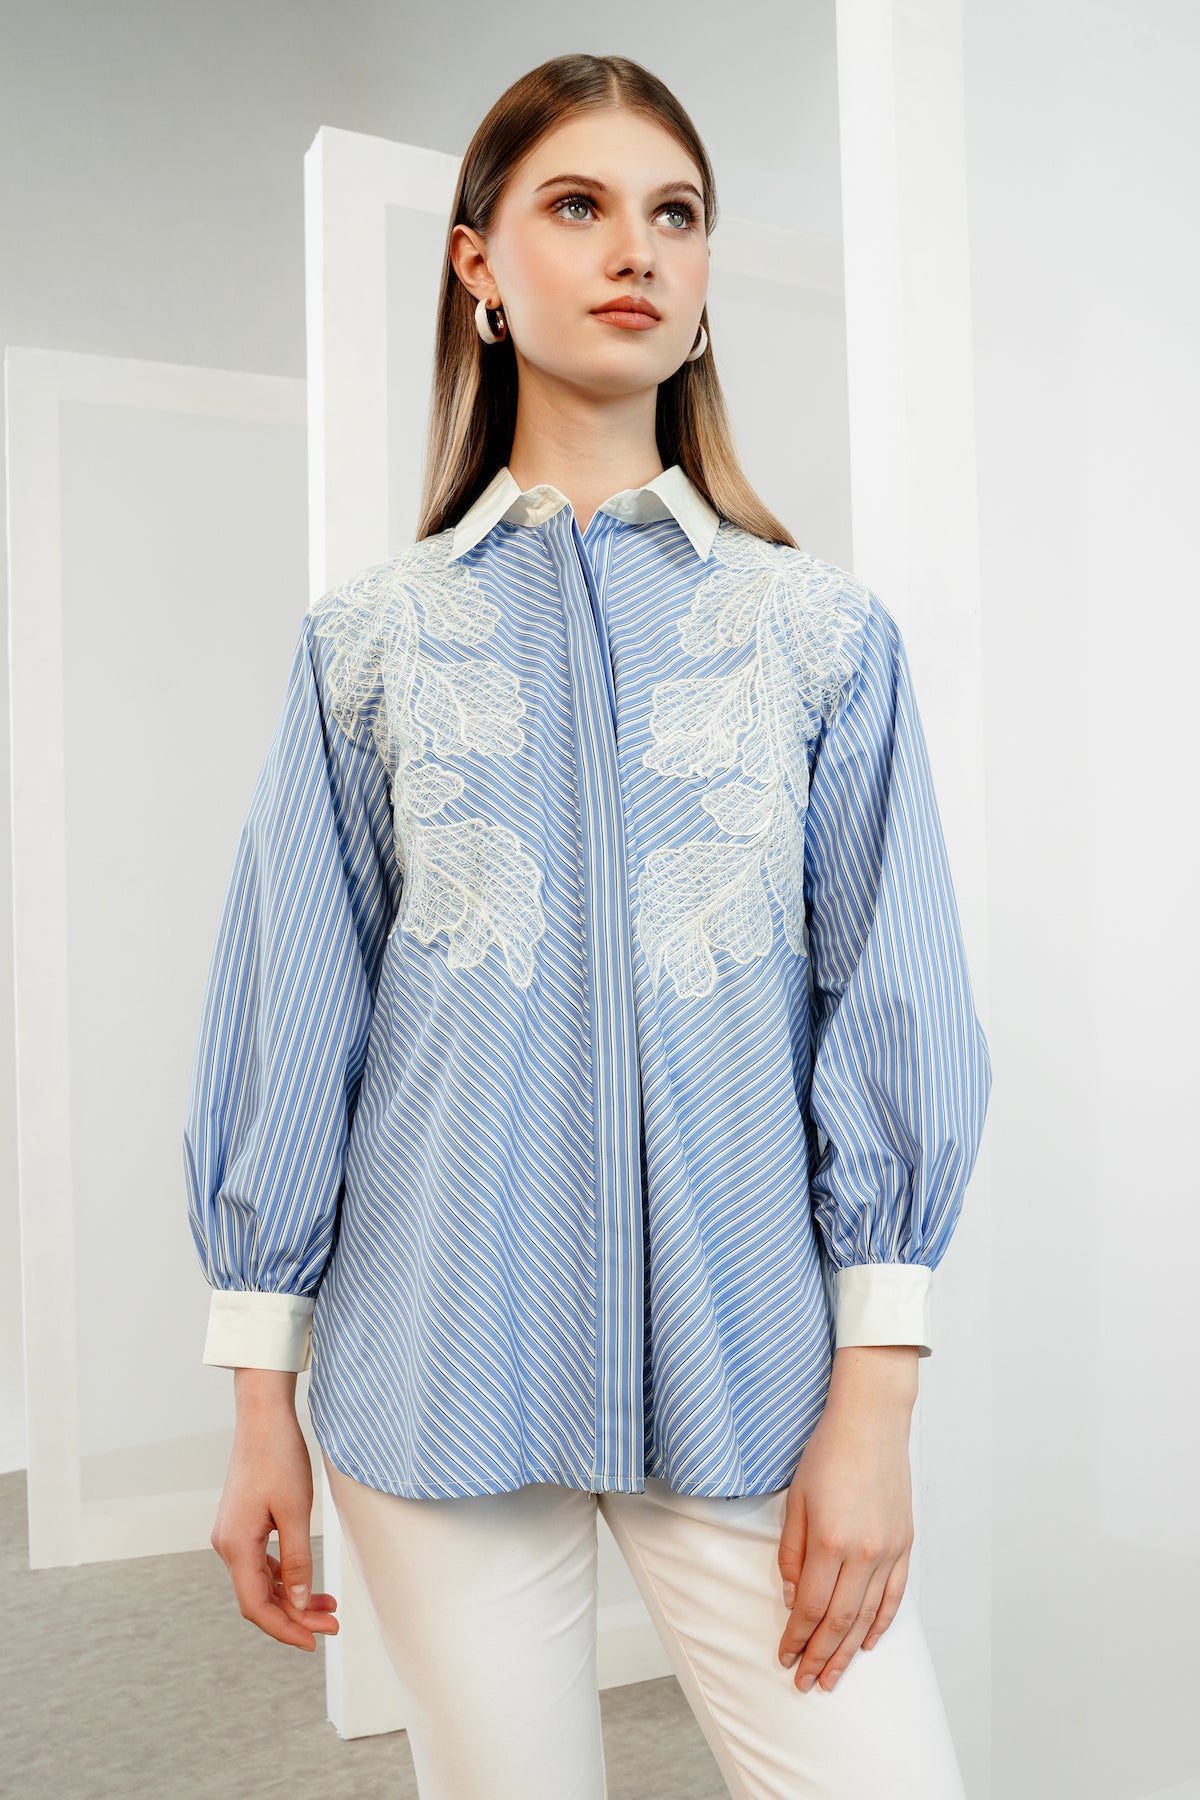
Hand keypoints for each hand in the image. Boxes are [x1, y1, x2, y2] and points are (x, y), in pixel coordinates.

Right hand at [210, 1378, 339, 1651]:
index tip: (313, 1642)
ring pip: (261, 1582)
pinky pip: (261, 1563)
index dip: (284, 1629)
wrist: (263, 1418)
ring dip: (292, 1597)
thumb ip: (297, 1559)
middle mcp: (228, 1545)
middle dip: (294, 1616)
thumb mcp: (295, 1511)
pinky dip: (284, 1576)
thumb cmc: (278, 1457)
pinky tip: (307, 1581)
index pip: (256, 1606)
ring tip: (327, 1605)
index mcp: (236, 1546)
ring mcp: (233, 1535)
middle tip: (331, 1624)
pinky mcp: (242, 1524)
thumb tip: (298, 1601)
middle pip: (258, 1598)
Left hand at [776, 1347, 916, 1692]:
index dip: (796, 1638)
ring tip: (834, 1676)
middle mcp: (863, 1553)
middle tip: (806, 1683)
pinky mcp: (905, 1544)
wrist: (872, 1422)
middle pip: (839, 1621)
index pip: (809, 1606)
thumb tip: (790, 1595)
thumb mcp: (796, 1499)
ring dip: (849, 1651)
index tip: (785, 1657)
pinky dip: (881, 1623)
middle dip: (820, 1657)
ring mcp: (888, 1551)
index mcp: (830, 1542)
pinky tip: (868, 1642)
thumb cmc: (828, 1453)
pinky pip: (894, 1596)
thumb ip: (791, 1551)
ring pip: (868, 1616)